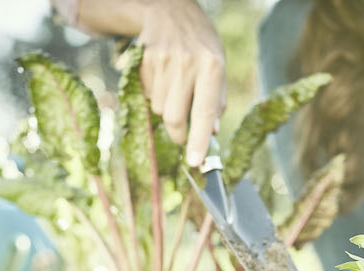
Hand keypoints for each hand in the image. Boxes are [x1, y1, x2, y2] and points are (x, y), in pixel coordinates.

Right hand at [138, 0, 225, 166]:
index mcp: (211, 66)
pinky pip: (148, 95)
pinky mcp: (144, 61)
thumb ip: (217, 101)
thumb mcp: (219, 67)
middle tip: (182, 136)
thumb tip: (211, 134)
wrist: (170, 10)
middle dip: (178, 134)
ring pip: (160, 108)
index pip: (204, 112)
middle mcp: (187, 64)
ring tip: (175, 89)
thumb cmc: (201, 45)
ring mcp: (162, 61)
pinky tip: (164, 78)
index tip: (196, 162)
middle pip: (175, 117)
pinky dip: (156, 95)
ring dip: (167, 109)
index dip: (199, 140)